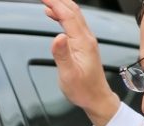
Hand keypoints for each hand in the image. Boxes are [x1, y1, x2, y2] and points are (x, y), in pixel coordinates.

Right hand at [41, 0, 120, 125]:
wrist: (96, 98)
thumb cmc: (83, 90)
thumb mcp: (68, 75)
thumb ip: (62, 55)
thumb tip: (57, 37)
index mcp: (83, 42)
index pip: (68, 16)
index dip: (55, 4)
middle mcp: (87, 38)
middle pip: (73, 11)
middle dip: (58, 1)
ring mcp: (87, 41)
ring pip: (75, 15)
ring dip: (61, 6)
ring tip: (47, 3)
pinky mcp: (85, 45)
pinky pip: (75, 24)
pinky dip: (64, 16)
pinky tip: (56, 17)